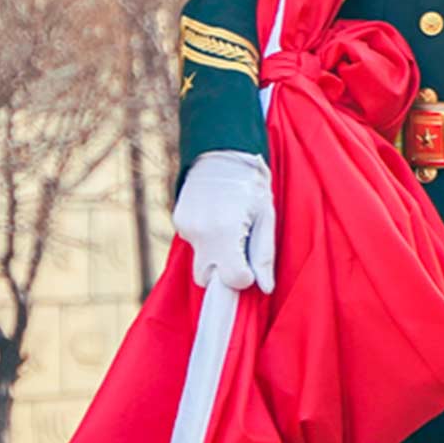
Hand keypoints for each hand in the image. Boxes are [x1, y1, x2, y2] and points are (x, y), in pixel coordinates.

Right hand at [173, 151, 275, 294]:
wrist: (222, 155)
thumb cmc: (251, 186)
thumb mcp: (266, 217)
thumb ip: (263, 255)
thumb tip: (265, 287)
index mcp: (226, 232)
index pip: (232, 280)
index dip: (244, 277)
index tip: (250, 268)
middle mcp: (201, 233)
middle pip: (205, 279)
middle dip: (222, 273)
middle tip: (238, 252)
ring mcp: (185, 227)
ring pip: (199, 260)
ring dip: (214, 254)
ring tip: (230, 228)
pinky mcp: (178, 221)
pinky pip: (193, 242)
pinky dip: (205, 238)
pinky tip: (217, 219)